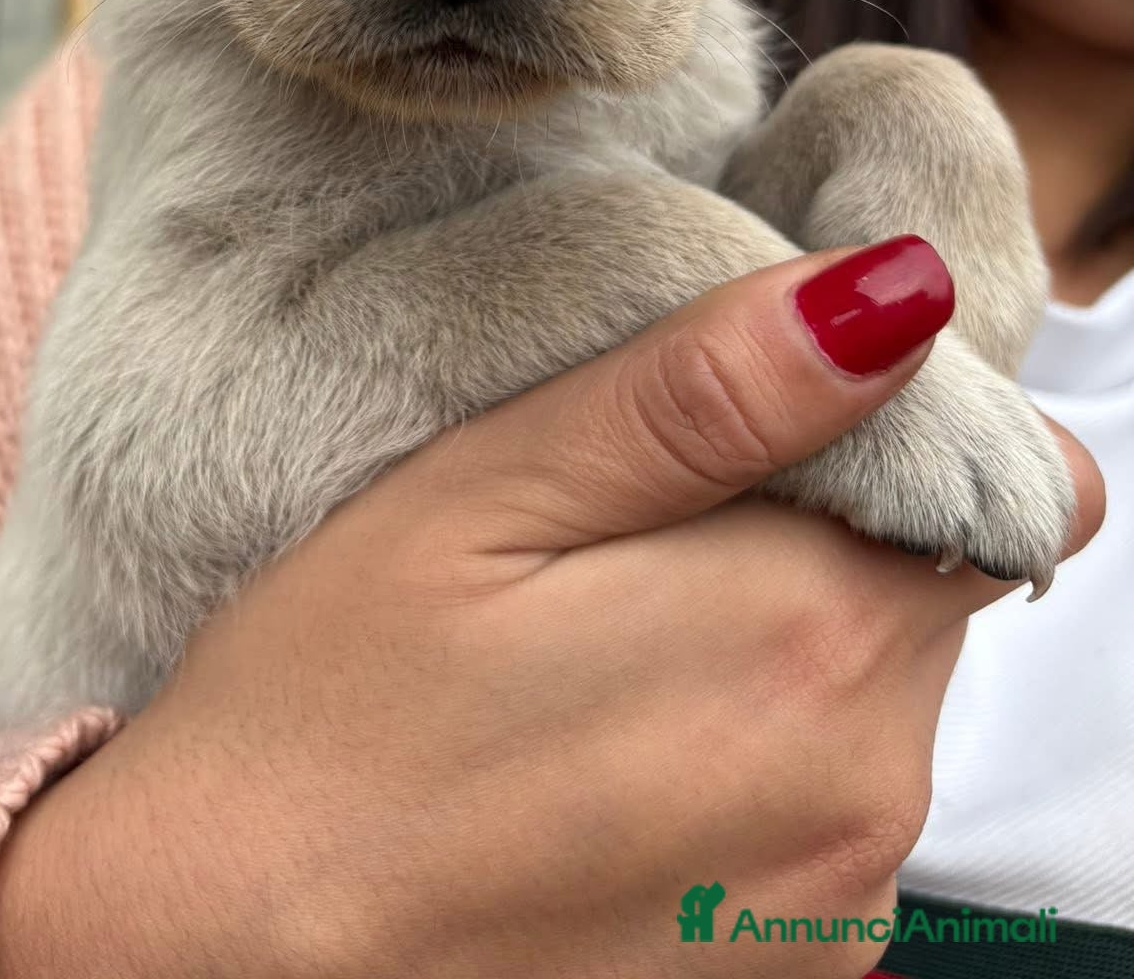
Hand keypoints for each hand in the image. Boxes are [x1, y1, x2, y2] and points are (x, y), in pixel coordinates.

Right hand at [0, 241, 1101, 978]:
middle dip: (812, 527)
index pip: (979, 474)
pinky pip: (824, 814)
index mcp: (807, 634)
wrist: (225, 968)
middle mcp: (866, 788)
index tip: (740, 423)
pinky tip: (594, 758)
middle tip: (617, 531)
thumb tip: (894, 294)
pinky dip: (746, 763)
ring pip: (874, 695)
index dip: (872, 423)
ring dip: (773, 646)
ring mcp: (836, 909)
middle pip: (925, 582)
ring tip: (586, 648)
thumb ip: (703, 392)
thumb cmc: (324, 714)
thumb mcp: (486, 496)